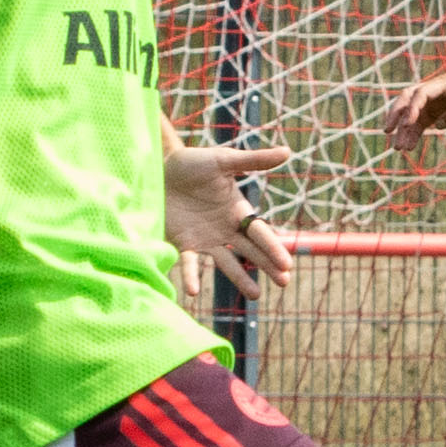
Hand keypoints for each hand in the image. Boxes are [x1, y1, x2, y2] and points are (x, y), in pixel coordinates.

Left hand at [166, 143, 295, 296]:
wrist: (157, 168)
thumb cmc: (192, 163)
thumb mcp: (223, 160)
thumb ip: (254, 160)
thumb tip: (288, 151)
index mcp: (238, 211)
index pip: (260, 232)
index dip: (273, 248)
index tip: (287, 264)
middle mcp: (225, 229)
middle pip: (251, 250)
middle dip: (268, 266)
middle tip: (284, 283)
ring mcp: (205, 239)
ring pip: (226, 262)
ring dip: (240, 278)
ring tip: (255, 295)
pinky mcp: (183, 244)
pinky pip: (189, 263)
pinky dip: (191, 276)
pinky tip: (192, 291)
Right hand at [385, 62, 445, 142]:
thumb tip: (438, 126)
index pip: (422, 93)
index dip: (412, 108)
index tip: (407, 125)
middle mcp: (436, 89)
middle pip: (408, 98)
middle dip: (396, 114)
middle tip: (387, 131)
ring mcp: (436, 99)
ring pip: (413, 112)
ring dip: (404, 129)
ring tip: (398, 149)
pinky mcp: (440, 108)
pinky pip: (423, 120)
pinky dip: (415, 132)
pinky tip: (409, 146)